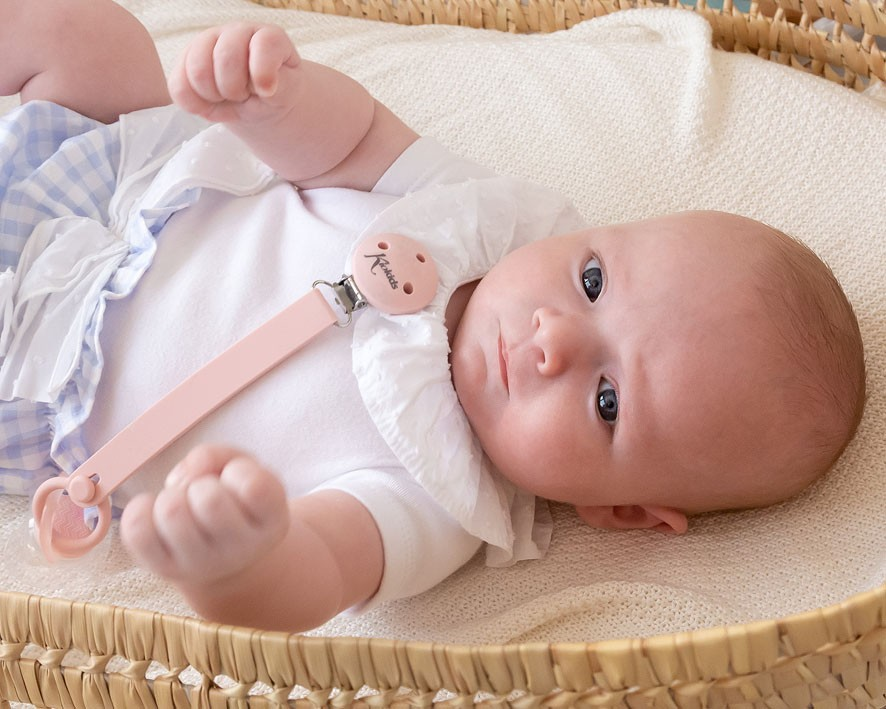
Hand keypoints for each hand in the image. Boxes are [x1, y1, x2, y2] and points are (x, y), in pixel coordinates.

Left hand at [120, 444, 289, 585]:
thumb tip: (185, 474)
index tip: (236, 480)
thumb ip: (219, 455)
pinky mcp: (165, 569)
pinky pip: (137, 530)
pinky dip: (140, 508)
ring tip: (181, 504)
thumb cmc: (235, 500)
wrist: (225, 554)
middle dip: (200, 483)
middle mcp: (242, 550)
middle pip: (208, 499)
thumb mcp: (244, 469)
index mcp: (271, 521)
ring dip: (170, 496)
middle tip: (203, 493)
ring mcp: (202, 564)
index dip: (238, 470)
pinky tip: (154, 511)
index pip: (253, 486)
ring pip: (171, 512)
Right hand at [168, 22, 299, 122]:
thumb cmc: (275, 93)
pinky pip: (178, 86)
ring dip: (214, 96)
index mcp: (267, 37)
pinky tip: (209, 104)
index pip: (264, 43)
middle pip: (226, 58)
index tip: (266, 92)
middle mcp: (236, 32)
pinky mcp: (185, 61)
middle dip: (236, 89)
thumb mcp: (288, 92)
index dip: (263, 71)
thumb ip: (282, 85)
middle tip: (244, 96)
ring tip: (227, 99)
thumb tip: (263, 86)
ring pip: (197, 70)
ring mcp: (207, 43)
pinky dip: (193, 104)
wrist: (258, 101)